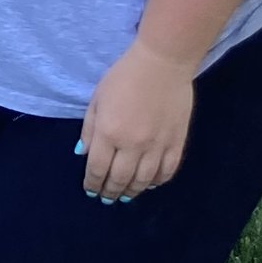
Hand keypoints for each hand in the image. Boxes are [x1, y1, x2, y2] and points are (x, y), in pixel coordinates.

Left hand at [77, 40, 193, 200]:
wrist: (163, 63)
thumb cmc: (124, 77)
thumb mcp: (97, 99)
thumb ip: (90, 129)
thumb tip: (84, 155)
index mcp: (109, 133)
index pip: (98, 169)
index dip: (92, 183)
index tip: (90, 190)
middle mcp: (133, 144)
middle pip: (120, 179)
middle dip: (111, 192)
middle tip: (107, 198)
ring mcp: (157, 145)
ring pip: (143, 180)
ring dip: (132, 191)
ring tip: (126, 196)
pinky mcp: (177, 142)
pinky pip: (167, 171)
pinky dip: (157, 182)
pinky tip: (149, 183)